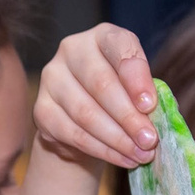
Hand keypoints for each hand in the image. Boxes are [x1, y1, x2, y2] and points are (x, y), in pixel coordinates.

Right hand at [33, 21, 159, 169]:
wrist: (85, 120)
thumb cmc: (120, 97)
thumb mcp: (136, 86)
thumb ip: (144, 95)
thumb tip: (153, 118)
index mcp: (102, 36)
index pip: (119, 46)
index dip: (136, 77)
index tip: (150, 106)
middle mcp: (72, 50)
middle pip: (101, 84)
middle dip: (129, 117)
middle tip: (149, 141)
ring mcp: (51, 79)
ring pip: (86, 113)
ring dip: (117, 138)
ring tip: (140, 155)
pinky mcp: (41, 110)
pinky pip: (73, 134)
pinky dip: (101, 150)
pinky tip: (122, 159)